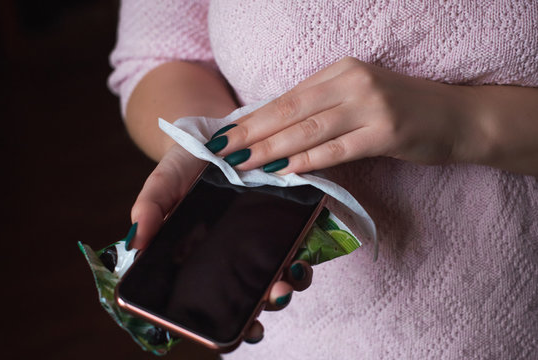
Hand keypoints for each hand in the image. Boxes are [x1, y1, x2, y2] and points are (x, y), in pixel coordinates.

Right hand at [128, 144, 313, 343]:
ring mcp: (262, 241)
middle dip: (262, 307)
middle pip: (251, 295)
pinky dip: (301, 255)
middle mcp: (235, 256)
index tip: (235, 335)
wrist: (219, 134)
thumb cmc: (185, 164)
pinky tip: (298, 255)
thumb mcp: (163, 182)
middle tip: (267, 302)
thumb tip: (133, 242)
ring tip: (284, 282)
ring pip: (278, 276)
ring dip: (285, 286)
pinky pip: (298, 245)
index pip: (214, 299)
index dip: (227, 322)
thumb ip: (150, 208)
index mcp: (202, 257)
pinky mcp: (286, 220)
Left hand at [206, 56, 475, 173]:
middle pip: (290, 111)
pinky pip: (337, 150)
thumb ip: (321, 108)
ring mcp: (371, 105)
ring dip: (270, 148)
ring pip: (308, 130)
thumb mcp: (358, 97)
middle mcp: (352, 82)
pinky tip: (282, 172)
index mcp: (341, 70)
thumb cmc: (402, 110)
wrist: (457, 117)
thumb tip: (272, 130)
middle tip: (219, 151)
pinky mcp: (386, 132)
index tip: (223, 135)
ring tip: (240, 163)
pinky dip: (306, 161)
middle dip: (250, 133)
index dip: (252, 118)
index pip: (287, 97)